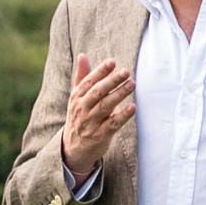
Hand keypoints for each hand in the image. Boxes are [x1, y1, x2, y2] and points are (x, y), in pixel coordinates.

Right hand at [61, 51, 133, 178]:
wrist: (73, 149)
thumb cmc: (79, 117)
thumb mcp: (77, 98)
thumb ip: (82, 77)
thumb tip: (83, 55)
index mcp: (76, 97)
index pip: (88, 81)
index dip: (100, 71)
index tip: (112, 62)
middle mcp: (81, 109)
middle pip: (97, 92)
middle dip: (112, 81)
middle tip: (126, 71)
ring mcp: (90, 123)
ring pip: (105, 106)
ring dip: (119, 94)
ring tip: (132, 84)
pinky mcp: (100, 136)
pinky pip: (112, 124)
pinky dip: (123, 116)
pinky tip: (132, 107)